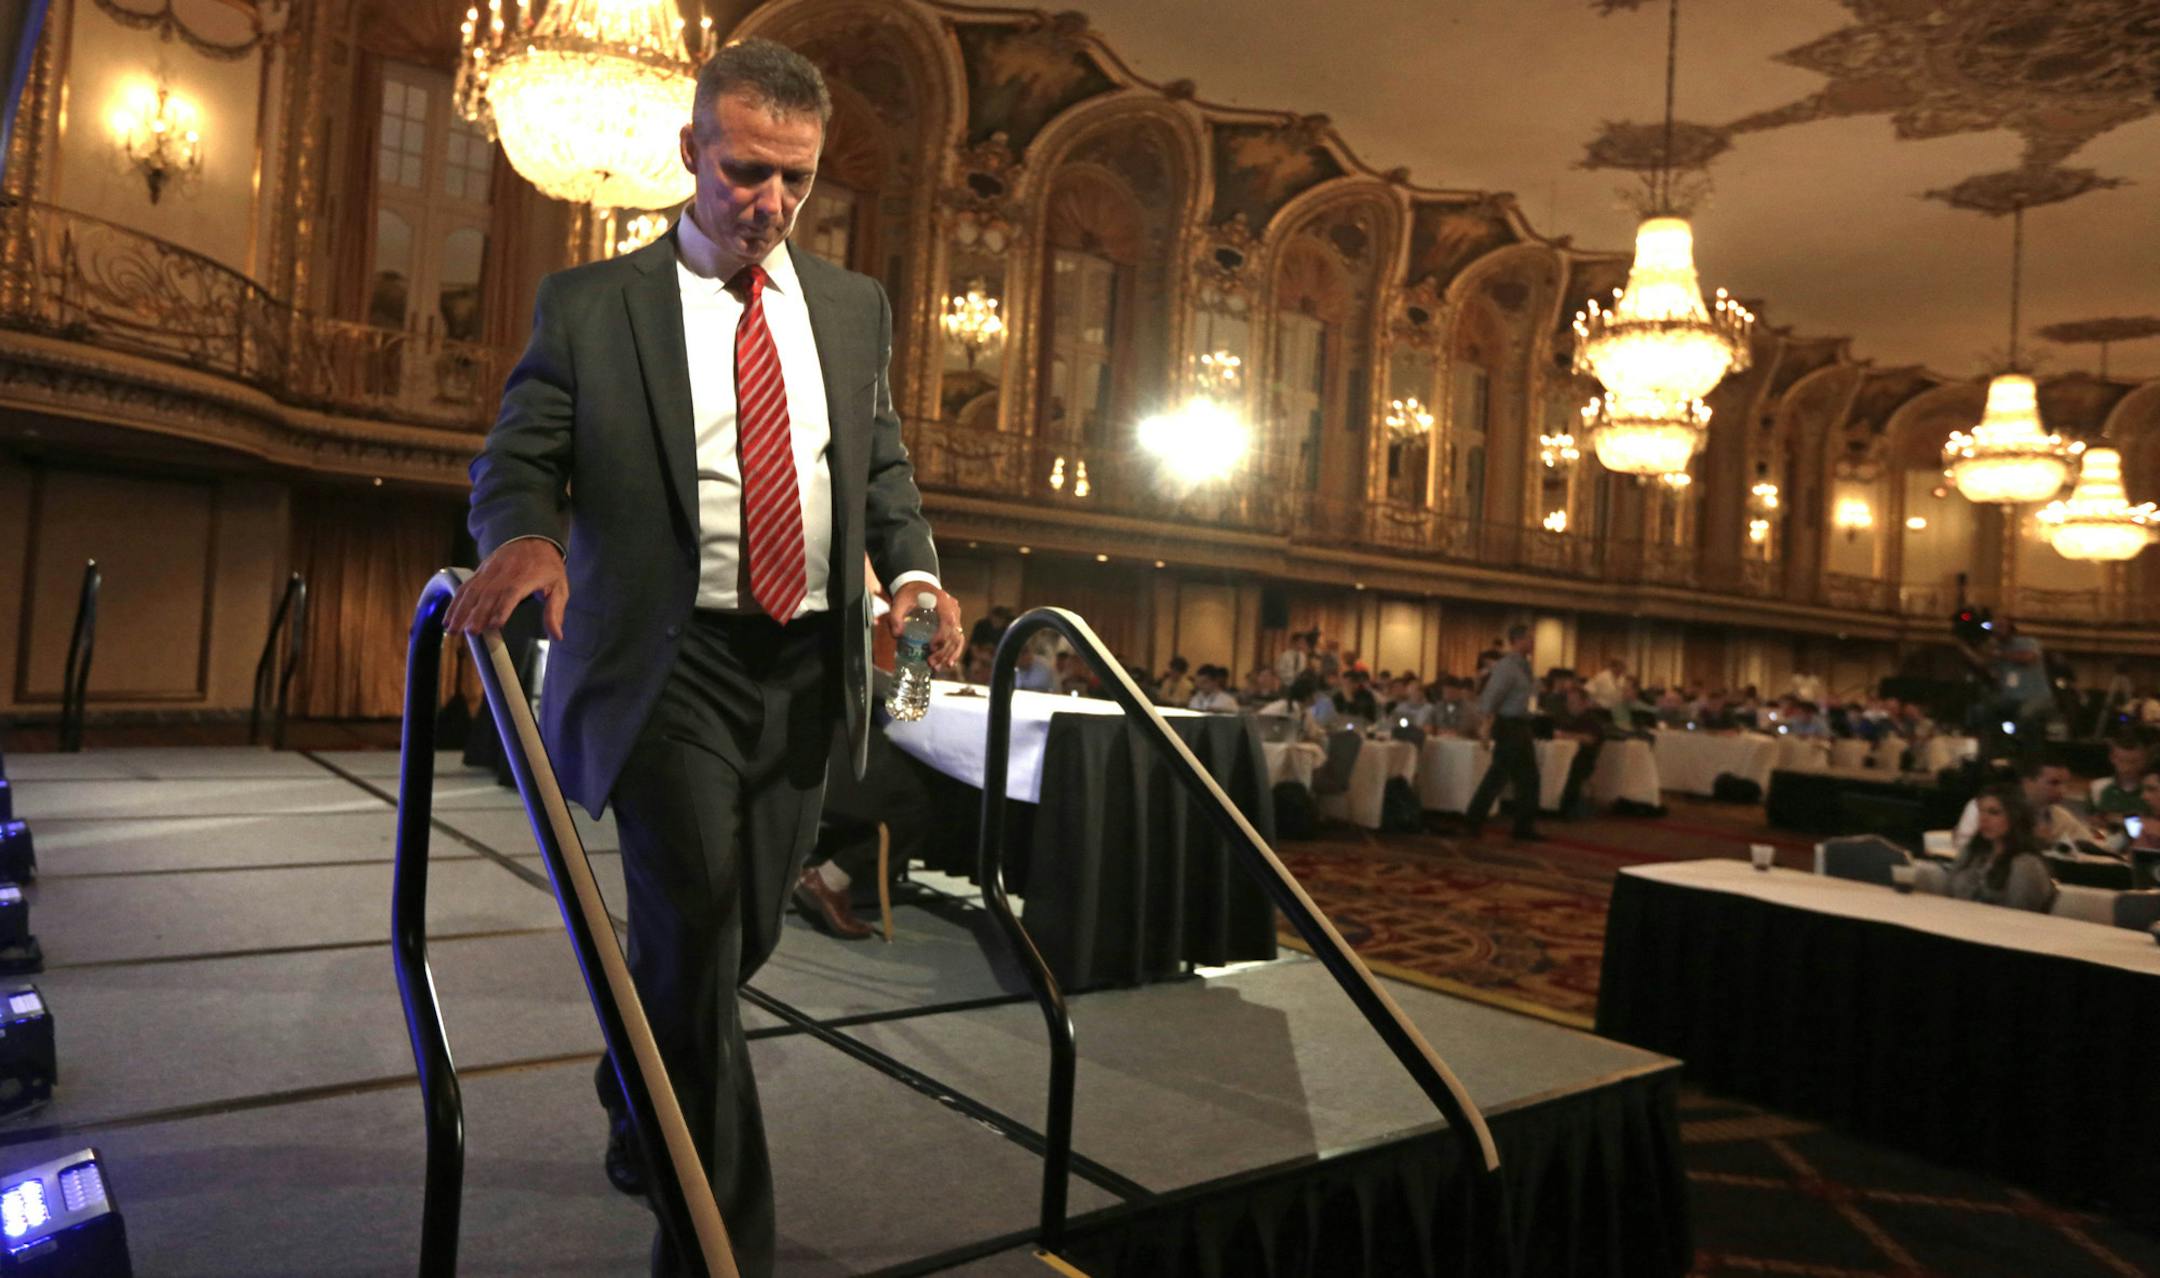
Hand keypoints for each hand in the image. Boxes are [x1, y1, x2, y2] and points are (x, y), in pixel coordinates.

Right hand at [445, 538, 568, 640]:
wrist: (533, 538)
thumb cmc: (547, 568)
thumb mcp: (559, 587)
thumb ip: (555, 612)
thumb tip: (557, 636)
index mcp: (526, 577)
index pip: (512, 593)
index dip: (502, 608)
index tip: (494, 625)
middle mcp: (505, 573)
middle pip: (488, 594)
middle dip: (478, 614)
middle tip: (470, 632)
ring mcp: (490, 570)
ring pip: (473, 590)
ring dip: (461, 610)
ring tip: (453, 629)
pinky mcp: (480, 571)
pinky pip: (466, 586)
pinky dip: (455, 602)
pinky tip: (448, 618)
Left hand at [885, 583, 962, 669]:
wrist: (917, 586)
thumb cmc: (909, 594)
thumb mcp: (899, 602)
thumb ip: (895, 617)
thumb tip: (897, 635)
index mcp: (942, 601)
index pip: (948, 620)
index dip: (942, 636)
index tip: (931, 647)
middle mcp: (953, 609)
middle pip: (953, 633)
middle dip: (943, 651)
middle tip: (930, 662)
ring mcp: (956, 616)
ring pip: (958, 638)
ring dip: (949, 654)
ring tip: (937, 667)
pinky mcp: (954, 623)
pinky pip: (957, 639)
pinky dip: (954, 652)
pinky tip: (948, 663)